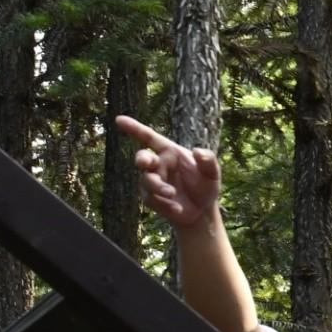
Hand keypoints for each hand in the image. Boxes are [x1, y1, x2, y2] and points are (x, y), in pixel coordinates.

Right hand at [110, 114, 219, 243]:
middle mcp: (158, 164)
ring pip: (146, 180)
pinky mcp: (151, 198)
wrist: (202, 211)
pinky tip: (177, 208)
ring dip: (158, 186)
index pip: (150, 137)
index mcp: (170, 152)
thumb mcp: (212, 173)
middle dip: (142, 159)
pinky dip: (164, 204)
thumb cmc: (206, 186)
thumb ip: (208, 161)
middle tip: (146, 163)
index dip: (134, 128)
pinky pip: (151, 198)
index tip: (119, 120)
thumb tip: (198, 151)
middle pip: (142, 157)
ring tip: (172, 194)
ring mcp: (153, 181)